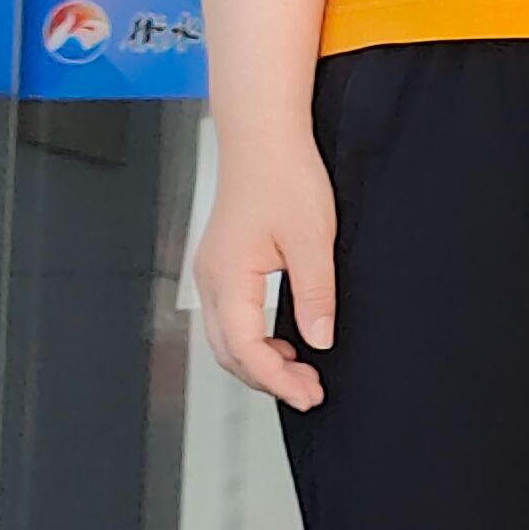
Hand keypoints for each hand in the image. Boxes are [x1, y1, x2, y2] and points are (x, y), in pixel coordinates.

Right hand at [191, 124, 340, 409]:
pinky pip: (228, 317)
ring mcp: (211, 272)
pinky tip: (284, 342)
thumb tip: (319, 341)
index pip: (245, 349)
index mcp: (228, 277)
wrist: (263, 135)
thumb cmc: (284, 176)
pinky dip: (253, 340)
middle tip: (310, 391)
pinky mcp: (221, 264)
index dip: (277, 380)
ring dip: (259, 362)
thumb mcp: (312, 240)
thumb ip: (314, 296)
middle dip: (267, 379)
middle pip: (228, 352)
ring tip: (301, 372)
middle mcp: (209, 279)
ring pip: (225, 338)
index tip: (310, 394)